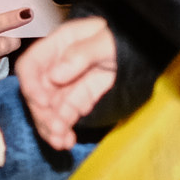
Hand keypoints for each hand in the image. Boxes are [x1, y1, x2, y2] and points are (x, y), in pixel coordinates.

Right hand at [15, 18, 117, 151]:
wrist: (148, 46)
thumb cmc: (125, 36)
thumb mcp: (106, 40)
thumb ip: (81, 54)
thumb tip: (55, 76)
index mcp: (59, 44)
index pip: (31, 65)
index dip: (31, 85)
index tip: (42, 103)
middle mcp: (58, 64)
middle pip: (38, 92)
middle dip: (43, 114)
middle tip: (55, 130)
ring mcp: (69, 83)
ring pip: (51, 108)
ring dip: (52, 127)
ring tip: (61, 143)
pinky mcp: (81, 97)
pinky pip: (67, 114)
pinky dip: (65, 128)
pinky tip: (67, 141)